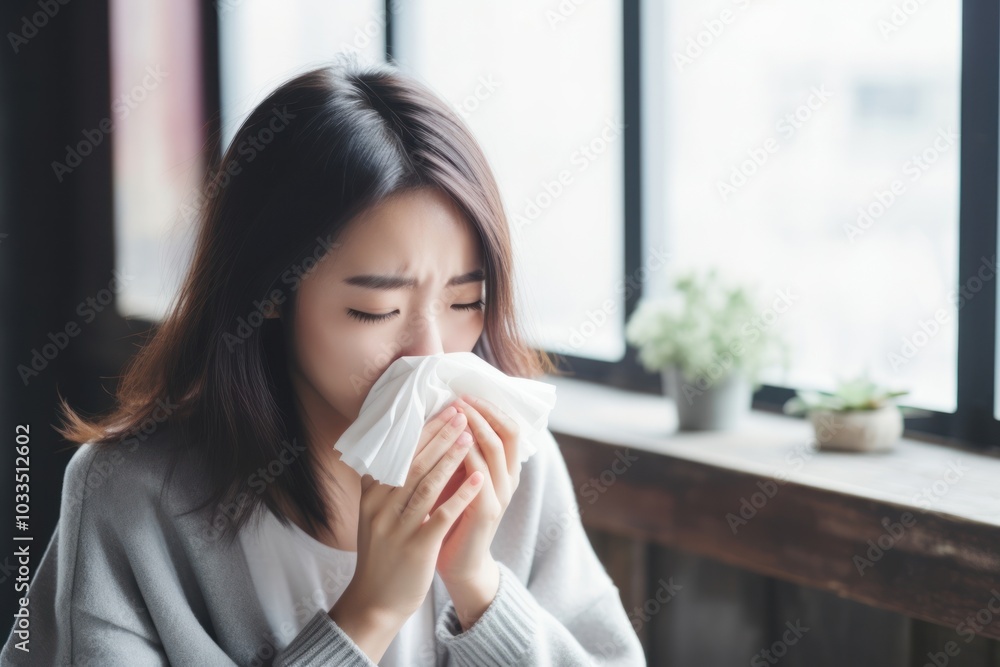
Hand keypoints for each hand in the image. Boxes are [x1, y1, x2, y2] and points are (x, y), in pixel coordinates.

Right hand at [331, 405, 484, 653]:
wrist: (376, 600)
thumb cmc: (382, 553)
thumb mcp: (375, 514)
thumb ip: (385, 484)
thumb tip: (405, 448)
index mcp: (371, 495)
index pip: (399, 454)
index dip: (423, 431)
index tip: (443, 411)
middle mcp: (380, 507)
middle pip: (414, 462)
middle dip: (440, 435)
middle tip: (460, 413)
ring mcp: (397, 527)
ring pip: (427, 483)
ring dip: (451, 457)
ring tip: (470, 436)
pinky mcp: (416, 547)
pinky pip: (442, 514)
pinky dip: (461, 493)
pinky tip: (478, 477)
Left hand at [431, 396, 522, 627]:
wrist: (459, 564)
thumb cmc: (452, 517)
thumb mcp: (457, 479)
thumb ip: (457, 453)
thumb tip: (440, 417)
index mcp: (505, 470)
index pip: (509, 428)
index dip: (490, 408)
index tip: (465, 395)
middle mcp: (509, 480)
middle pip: (508, 432)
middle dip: (483, 412)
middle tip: (460, 399)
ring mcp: (501, 495)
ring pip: (494, 450)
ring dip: (475, 427)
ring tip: (455, 413)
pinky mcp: (486, 511)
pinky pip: (480, 476)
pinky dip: (466, 456)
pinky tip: (449, 445)